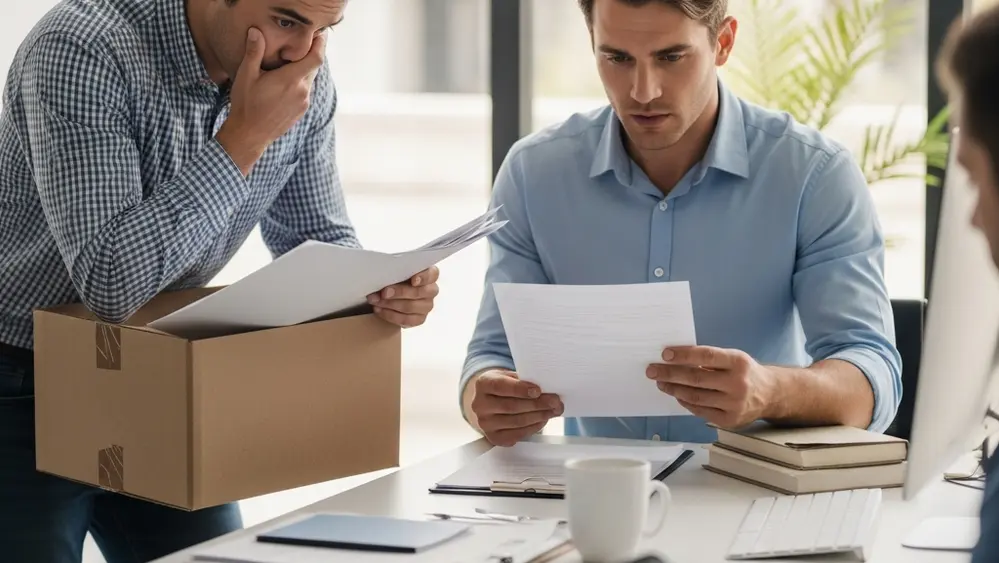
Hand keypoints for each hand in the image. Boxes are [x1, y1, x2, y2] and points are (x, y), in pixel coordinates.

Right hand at [217, 28, 326, 174]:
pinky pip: (305, 90)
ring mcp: (303, 102)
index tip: (320, 33)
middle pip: (314, 67)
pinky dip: (300, 81)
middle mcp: (302, 91)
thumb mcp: (246, 76)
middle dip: (310, 53)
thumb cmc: (246, 105)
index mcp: (290, 80)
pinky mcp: (301, 110)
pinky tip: (286, 80)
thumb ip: (254, 52)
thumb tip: (256, 31)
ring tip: (291, 60)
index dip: (321, 44)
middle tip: (304, 41)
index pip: (316, 58)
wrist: (249, 135)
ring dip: (304, 69)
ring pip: (310, 79)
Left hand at [367, 266, 439, 327]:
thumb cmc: (395, 279)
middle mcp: (431, 290)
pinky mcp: (420, 319)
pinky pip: (406, 319)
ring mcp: (427, 306)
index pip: (432, 274)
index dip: (423, 277)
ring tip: (376, 301)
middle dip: (400, 292)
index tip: (413, 281)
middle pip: (419, 292)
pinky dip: (390, 315)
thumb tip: (383, 273)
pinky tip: (380, 310)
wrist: (391, 295)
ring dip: (391, 304)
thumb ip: (395, 271)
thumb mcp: (396, 271)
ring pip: (411, 307)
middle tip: (384, 293)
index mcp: (429, 275)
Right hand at [468, 370, 563, 446]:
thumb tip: (548, 389)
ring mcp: (485, 423)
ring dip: (539, 416)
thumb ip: (524, 380)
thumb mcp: (509, 376)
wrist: (490, 402)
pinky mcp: (494, 437)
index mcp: (483, 383)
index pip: (500, 386)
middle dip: (537, 404)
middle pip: (511, 406)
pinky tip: (543, 420)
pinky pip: (517, 434)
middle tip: (555, 401)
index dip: (520, 389)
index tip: (538, 390)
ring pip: (516, 422)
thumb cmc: (504, 386)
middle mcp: (479, 405)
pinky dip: (533, 427)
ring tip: (553, 410)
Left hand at [646, 346, 777, 428]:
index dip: (683, 355)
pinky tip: (677, 395)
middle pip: (696, 379)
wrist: (770, 395)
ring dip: (674, 389)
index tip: (665, 354)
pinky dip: (685, 402)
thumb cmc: (745, 372)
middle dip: (670, 374)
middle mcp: (738, 384)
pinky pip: (700, 410)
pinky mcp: (729, 420)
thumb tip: (675, 359)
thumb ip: (709, 359)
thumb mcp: (734, 358)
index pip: (706, 356)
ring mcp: (734, 404)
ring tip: (661, 383)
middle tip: (652, 370)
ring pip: (695, 397)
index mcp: (738, 362)